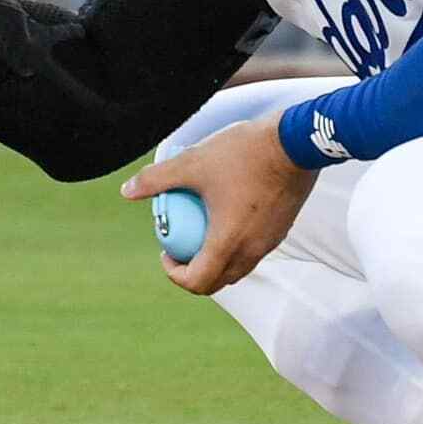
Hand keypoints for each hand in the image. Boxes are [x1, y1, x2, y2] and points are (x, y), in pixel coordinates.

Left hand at [120, 118, 318, 294]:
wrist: (296, 141)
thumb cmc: (243, 153)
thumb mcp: (192, 163)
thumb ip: (156, 179)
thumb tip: (127, 191)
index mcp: (228, 244)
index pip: (198, 282)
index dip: (175, 275)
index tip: (165, 252)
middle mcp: (252, 251)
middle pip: (218, 281)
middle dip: (194, 272)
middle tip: (180, 248)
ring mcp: (270, 242)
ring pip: (238, 267)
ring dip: (216, 259)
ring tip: (201, 231)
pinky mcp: (282, 229)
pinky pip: (254, 249)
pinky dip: (235, 244)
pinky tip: (226, 212)